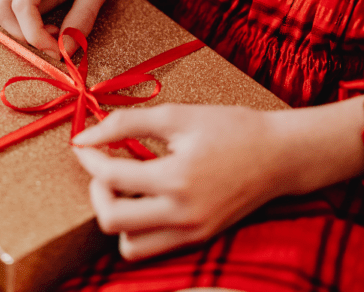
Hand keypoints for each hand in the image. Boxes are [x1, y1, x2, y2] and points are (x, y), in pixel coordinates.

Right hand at [0, 0, 150, 56]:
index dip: (35, 35)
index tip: (56, 52)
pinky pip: (7, 4)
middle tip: (60, 36)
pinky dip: (29, 12)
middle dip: (27, 33)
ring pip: (3, 10)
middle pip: (2, 10)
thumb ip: (81, 20)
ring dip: (31, 20)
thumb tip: (64, 52)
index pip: (22, 5)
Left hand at [72, 104, 289, 259]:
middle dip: (97, 191)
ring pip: (128, 246)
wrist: (280, 155)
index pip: (111, 177)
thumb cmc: (231, 129)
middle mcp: (183, 214)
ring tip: (127, 187)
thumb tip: (83, 136)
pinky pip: (152, 247)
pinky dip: (139, 227)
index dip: (89, 157)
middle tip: (105, 168)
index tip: (83, 143)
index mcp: (177, 178)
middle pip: (111, 221)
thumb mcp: (177, 115)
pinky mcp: (198, 239)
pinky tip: (147, 198)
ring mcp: (192, 232)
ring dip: (117, 217)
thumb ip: (125, 123)